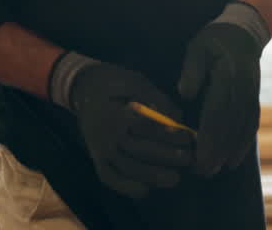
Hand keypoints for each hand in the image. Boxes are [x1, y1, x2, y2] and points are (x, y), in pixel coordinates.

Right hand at [61, 58, 194, 198]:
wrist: (82, 89)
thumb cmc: (114, 83)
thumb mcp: (136, 81)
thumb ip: (157, 98)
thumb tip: (178, 118)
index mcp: (116, 112)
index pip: (145, 127)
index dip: (168, 134)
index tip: (188, 138)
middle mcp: (106, 134)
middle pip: (138, 150)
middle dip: (166, 156)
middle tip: (188, 159)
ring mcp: (100, 149)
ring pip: (126, 168)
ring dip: (152, 176)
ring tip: (175, 179)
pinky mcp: (96, 158)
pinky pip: (109, 178)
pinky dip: (126, 187)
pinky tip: (145, 190)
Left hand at [179, 6, 265, 176]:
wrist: (243, 32)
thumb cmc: (214, 40)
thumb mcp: (197, 47)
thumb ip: (192, 69)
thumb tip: (185, 94)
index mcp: (228, 75)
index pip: (218, 111)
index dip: (209, 136)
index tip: (198, 156)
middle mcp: (244, 87)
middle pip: (231, 124)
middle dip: (218, 150)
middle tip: (203, 171)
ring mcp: (252, 94)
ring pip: (243, 127)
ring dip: (231, 151)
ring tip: (217, 170)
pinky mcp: (255, 98)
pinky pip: (252, 124)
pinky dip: (244, 143)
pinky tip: (234, 159)